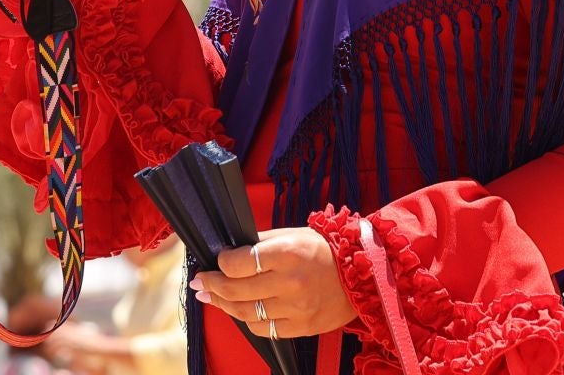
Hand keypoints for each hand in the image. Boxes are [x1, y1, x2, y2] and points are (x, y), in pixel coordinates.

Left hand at [191, 227, 356, 339]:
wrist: (362, 275)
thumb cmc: (325, 250)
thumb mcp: (293, 234)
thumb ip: (261, 243)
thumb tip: (230, 251)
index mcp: (287, 253)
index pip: (239, 262)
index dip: (222, 262)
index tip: (217, 259)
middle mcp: (290, 282)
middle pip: (235, 289)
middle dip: (211, 285)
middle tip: (201, 281)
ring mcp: (296, 308)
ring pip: (245, 312)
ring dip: (223, 304)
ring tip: (212, 297)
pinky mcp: (302, 327)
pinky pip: (264, 329)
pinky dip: (248, 320)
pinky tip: (240, 310)